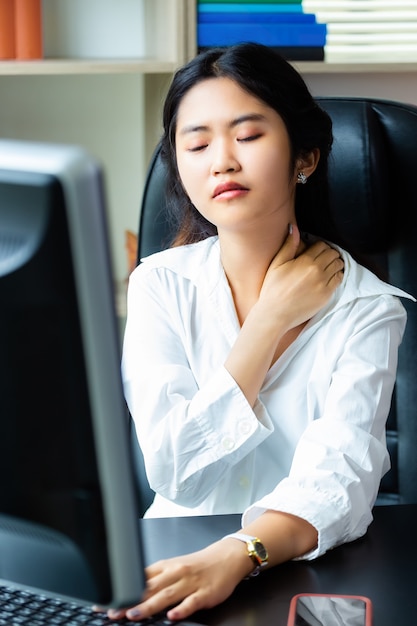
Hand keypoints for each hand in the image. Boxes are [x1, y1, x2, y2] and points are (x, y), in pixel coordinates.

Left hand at [107, 540, 251, 621]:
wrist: (227, 556)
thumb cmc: (199, 564)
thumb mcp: (174, 566)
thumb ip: (155, 578)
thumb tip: (132, 591)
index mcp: (166, 567)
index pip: (139, 579)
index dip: (122, 590)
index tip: (106, 601)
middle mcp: (176, 573)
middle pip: (149, 588)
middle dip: (130, 600)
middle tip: (113, 612)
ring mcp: (190, 583)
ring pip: (167, 595)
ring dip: (149, 605)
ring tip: (134, 615)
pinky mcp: (205, 593)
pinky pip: (192, 602)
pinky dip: (182, 609)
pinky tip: (172, 616)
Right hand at [258, 224, 343, 332]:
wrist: (275, 314)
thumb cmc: (272, 289)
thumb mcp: (277, 264)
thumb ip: (288, 245)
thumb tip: (294, 228)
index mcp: (305, 261)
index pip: (322, 246)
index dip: (320, 247)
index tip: (316, 251)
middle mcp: (317, 271)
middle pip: (333, 254)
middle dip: (329, 253)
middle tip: (322, 258)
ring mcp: (323, 284)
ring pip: (339, 265)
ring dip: (335, 263)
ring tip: (326, 267)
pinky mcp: (326, 295)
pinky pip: (339, 279)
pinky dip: (336, 275)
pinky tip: (328, 277)